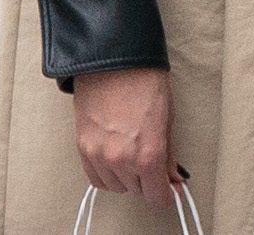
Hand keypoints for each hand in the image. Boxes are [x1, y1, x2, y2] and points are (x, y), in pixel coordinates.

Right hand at [71, 67, 176, 207]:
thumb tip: (171, 176)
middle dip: (146, 181)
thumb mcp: (166, 119)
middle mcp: (121, 160)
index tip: (168, 189)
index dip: (166, 194)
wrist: (112, 56)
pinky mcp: (82, 145)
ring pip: (115, 186)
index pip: (157, 197)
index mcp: (148, 154)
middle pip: (137, 191)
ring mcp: (98, 154)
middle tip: (151, 164)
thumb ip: (168, 155)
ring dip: (125, 178)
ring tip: (131, 156)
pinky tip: (113, 159)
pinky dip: (106, 173)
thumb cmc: (143, 80)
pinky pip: (95, 176)